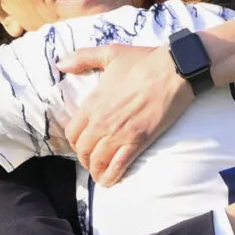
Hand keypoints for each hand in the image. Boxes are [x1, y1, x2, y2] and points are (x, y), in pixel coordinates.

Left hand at [58, 44, 193, 185]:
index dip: (75, 142)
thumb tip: (60, 64)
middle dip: (85, 159)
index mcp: (93, 102)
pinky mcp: (138, 141)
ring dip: (96, 171)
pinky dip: (111, 176)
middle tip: (91, 162)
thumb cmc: (144, 61)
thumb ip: (82, 58)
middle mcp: (101, 121)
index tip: (81, 144)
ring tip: (99, 175)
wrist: (174, 70)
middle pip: (83, 150)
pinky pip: (118, 165)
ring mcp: (119, 133)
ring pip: (98, 160)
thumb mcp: (109, 53)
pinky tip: (110, 181)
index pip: (73, 132)